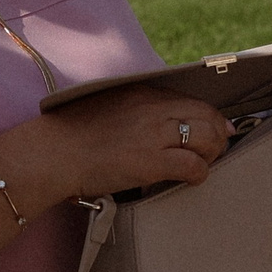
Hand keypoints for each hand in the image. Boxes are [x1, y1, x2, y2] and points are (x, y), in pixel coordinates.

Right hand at [37, 83, 232, 200]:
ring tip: (202, 163)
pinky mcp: (151, 161)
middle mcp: (152, 108)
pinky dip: (199, 173)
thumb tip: (161, 124)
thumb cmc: (72, 135)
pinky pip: (194, 166)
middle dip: (219, 134)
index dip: (210, 117)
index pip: (192, 100)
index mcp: (142, 93)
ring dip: (212, 153)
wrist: (52, 153)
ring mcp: (153, 134)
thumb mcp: (109, 107)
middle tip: (215, 150)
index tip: (216, 128)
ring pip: (208, 137)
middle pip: (208, 115)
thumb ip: (136, 110)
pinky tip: (190, 179)